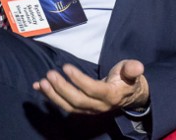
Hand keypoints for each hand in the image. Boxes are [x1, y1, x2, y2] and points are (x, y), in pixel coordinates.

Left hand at [33, 59, 148, 114]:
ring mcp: (88, 109)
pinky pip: (64, 105)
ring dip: (53, 95)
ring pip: (68, 106)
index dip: (79, 80)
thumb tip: (137, 66)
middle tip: (50, 74)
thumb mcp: (132, 73)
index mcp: (111, 95)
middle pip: (78, 101)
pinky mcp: (80, 108)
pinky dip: (50, 97)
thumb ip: (132, 69)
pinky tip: (38, 86)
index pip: (92, 90)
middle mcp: (99, 106)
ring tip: (41, 82)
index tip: (66, 67)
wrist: (128, 96)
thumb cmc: (127, 80)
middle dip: (62, 88)